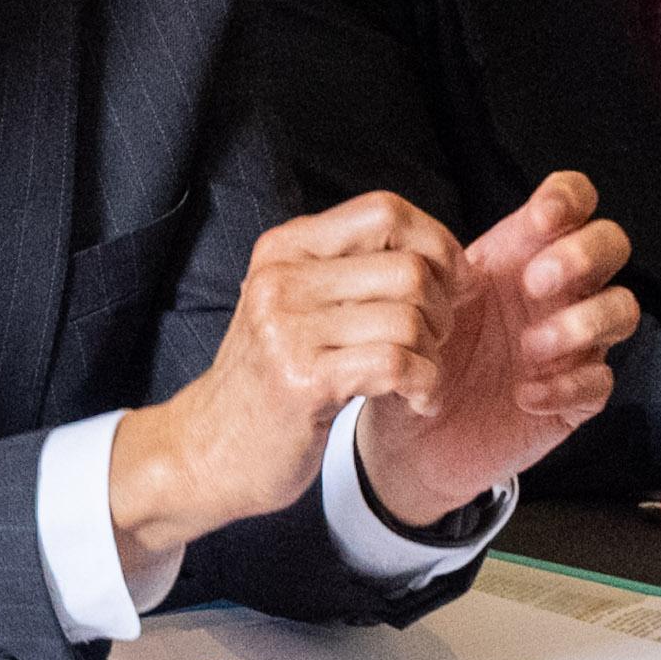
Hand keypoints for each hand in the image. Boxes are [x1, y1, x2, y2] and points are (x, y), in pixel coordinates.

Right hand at [107, 192, 469, 567]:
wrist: (209, 449)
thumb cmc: (270, 377)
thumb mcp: (296, 304)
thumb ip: (351, 271)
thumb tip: (443, 253)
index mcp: (285, 247)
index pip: (384, 210)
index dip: (437, 242)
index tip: (451, 283)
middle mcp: (282, 277)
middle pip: (408, 267)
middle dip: (443, 309)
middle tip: (433, 343)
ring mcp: (287, 328)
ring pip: (409, 319)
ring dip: (434, 355)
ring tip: (421, 377)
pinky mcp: (302, 380)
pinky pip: (397, 364)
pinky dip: (425, 385)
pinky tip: (416, 401)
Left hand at [355, 173, 637, 529]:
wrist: (411, 431)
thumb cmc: (416, 348)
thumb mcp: (416, 295)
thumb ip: (430, 264)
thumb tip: (441, 252)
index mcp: (521, 251)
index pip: (573, 200)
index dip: (569, 198)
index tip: (541, 218)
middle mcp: (558, 290)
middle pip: (613, 244)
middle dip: (582, 256)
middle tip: (533, 284)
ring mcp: (574, 343)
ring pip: (623, 309)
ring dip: (582, 323)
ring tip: (528, 348)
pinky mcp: (577, 397)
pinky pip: (602, 381)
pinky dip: (566, 385)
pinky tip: (524, 395)